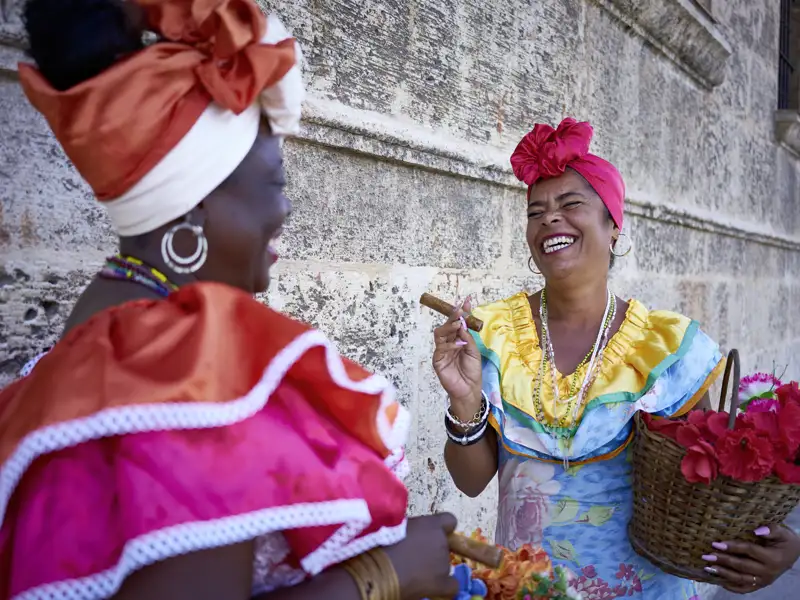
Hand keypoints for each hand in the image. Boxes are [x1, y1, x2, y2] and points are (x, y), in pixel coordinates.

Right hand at [384, 513, 458, 599]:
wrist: (378, 570)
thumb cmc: (380, 544)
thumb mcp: (395, 527)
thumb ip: (410, 530)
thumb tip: (411, 535)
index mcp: (431, 525)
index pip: (448, 521)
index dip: (441, 528)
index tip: (430, 534)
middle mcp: (441, 541)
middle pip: (443, 545)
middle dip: (431, 550)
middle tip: (413, 556)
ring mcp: (444, 562)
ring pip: (444, 564)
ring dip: (432, 567)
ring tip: (413, 573)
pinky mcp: (442, 582)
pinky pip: (452, 586)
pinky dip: (444, 587)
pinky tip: (432, 589)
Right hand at [432, 297, 481, 419]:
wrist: (469, 389)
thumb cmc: (472, 371)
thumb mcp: (474, 351)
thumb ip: (467, 337)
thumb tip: (463, 322)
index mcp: (457, 339)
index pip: (457, 322)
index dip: (461, 311)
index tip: (467, 300)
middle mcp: (448, 343)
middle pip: (446, 325)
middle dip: (453, 316)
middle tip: (460, 311)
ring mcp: (441, 351)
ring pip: (439, 333)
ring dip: (448, 327)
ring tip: (458, 324)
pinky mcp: (438, 360)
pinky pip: (441, 348)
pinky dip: (449, 345)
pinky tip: (458, 344)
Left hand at [703, 525, 799, 592]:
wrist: (794, 554)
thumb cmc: (785, 541)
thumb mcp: (782, 532)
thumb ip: (772, 530)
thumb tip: (757, 530)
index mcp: (772, 558)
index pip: (749, 551)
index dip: (732, 547)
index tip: (716, 544)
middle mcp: (768, 572)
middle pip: (742, 566)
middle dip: (723, 561)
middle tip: (706, 555)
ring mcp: (763, 581)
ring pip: (741, 579)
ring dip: (723, 573)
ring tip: (707, 567)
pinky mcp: (760, 585)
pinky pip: (745, 589)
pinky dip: (732, 587)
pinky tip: (718, 581)